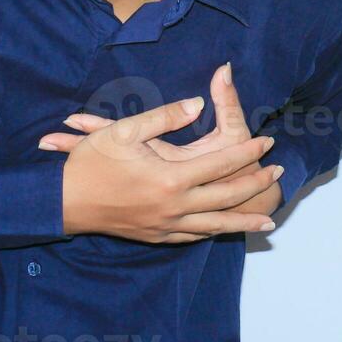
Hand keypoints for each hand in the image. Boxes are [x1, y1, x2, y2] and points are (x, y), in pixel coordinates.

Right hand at [58, 92, 282, 243]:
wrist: (63, 203)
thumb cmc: (91, 163)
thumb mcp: (125, 130)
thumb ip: (165, 116)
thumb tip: (198, 104)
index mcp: (170, 178)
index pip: (222, 163)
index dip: (248, 151)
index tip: (267, 140)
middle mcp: (173, 207)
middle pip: (227, 197)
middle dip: (255, 182)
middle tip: (278, 171)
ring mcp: (165, 227)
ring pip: (215, 225)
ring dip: (243, 219)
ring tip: (268, 218)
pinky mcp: (155, 237)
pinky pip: (193, 237)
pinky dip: (213, 232)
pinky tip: (222, 229)